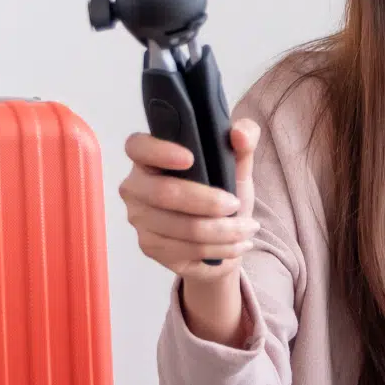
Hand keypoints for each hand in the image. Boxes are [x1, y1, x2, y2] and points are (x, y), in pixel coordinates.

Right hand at [118, 120, 261, 282]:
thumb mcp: (238, 166)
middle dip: (209, 201)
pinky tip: (237, 244)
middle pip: (165, 193)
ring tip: (248, 227)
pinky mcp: (149, 246)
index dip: (159, 151)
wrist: (221, 239)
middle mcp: (136, 187)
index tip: (190, 158)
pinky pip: (188, 249)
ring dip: (224, 230)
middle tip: (237, 204)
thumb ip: (244, 142)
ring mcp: (139, 218)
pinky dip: (221, 248)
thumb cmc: (221, 193)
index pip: (138, 147)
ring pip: (183, 227)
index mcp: (150, 158)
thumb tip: (240, 134)